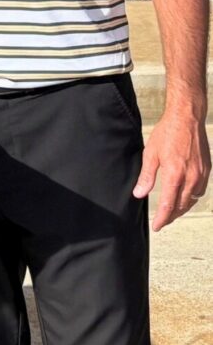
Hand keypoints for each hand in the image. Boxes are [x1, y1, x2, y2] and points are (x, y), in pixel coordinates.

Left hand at [133, 108, 210, 229]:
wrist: (187, 118)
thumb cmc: (167, 133)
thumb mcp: (151, 153)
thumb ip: (146, 176)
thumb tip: (139, 193)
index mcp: (175, 175)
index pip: (168, 205)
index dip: (162, 219)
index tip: (157, 226)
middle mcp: (190, 177)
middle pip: (181, 206)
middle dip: (171, 216)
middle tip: (163, 221)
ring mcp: (201, 174)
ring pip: (192, 200)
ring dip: (182, 208)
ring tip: (172, 212)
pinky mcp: (206, 170)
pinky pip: (200, 191)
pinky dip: (191, 198)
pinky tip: (185, 197)